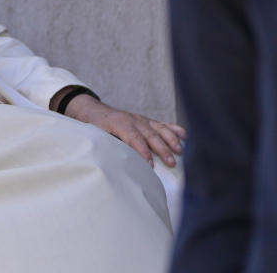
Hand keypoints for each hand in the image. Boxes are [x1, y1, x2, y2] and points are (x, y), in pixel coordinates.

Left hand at [61, 94, 186, 167]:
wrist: (91, 110)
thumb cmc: (93, 125)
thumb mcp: (94, 134)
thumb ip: (106, 144)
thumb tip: (115, 159)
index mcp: (119, 123)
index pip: (134, 138)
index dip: (143, 152)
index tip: (150, 166)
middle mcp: (132, 119)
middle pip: (150, 134)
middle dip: (162, 149)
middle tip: (171, 163)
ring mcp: (140, 119)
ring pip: (159, 128)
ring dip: (171, 140)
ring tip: (180, 151)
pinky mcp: (145, 120)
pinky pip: (161, 124)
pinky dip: (173, 129)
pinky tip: (184, 135)